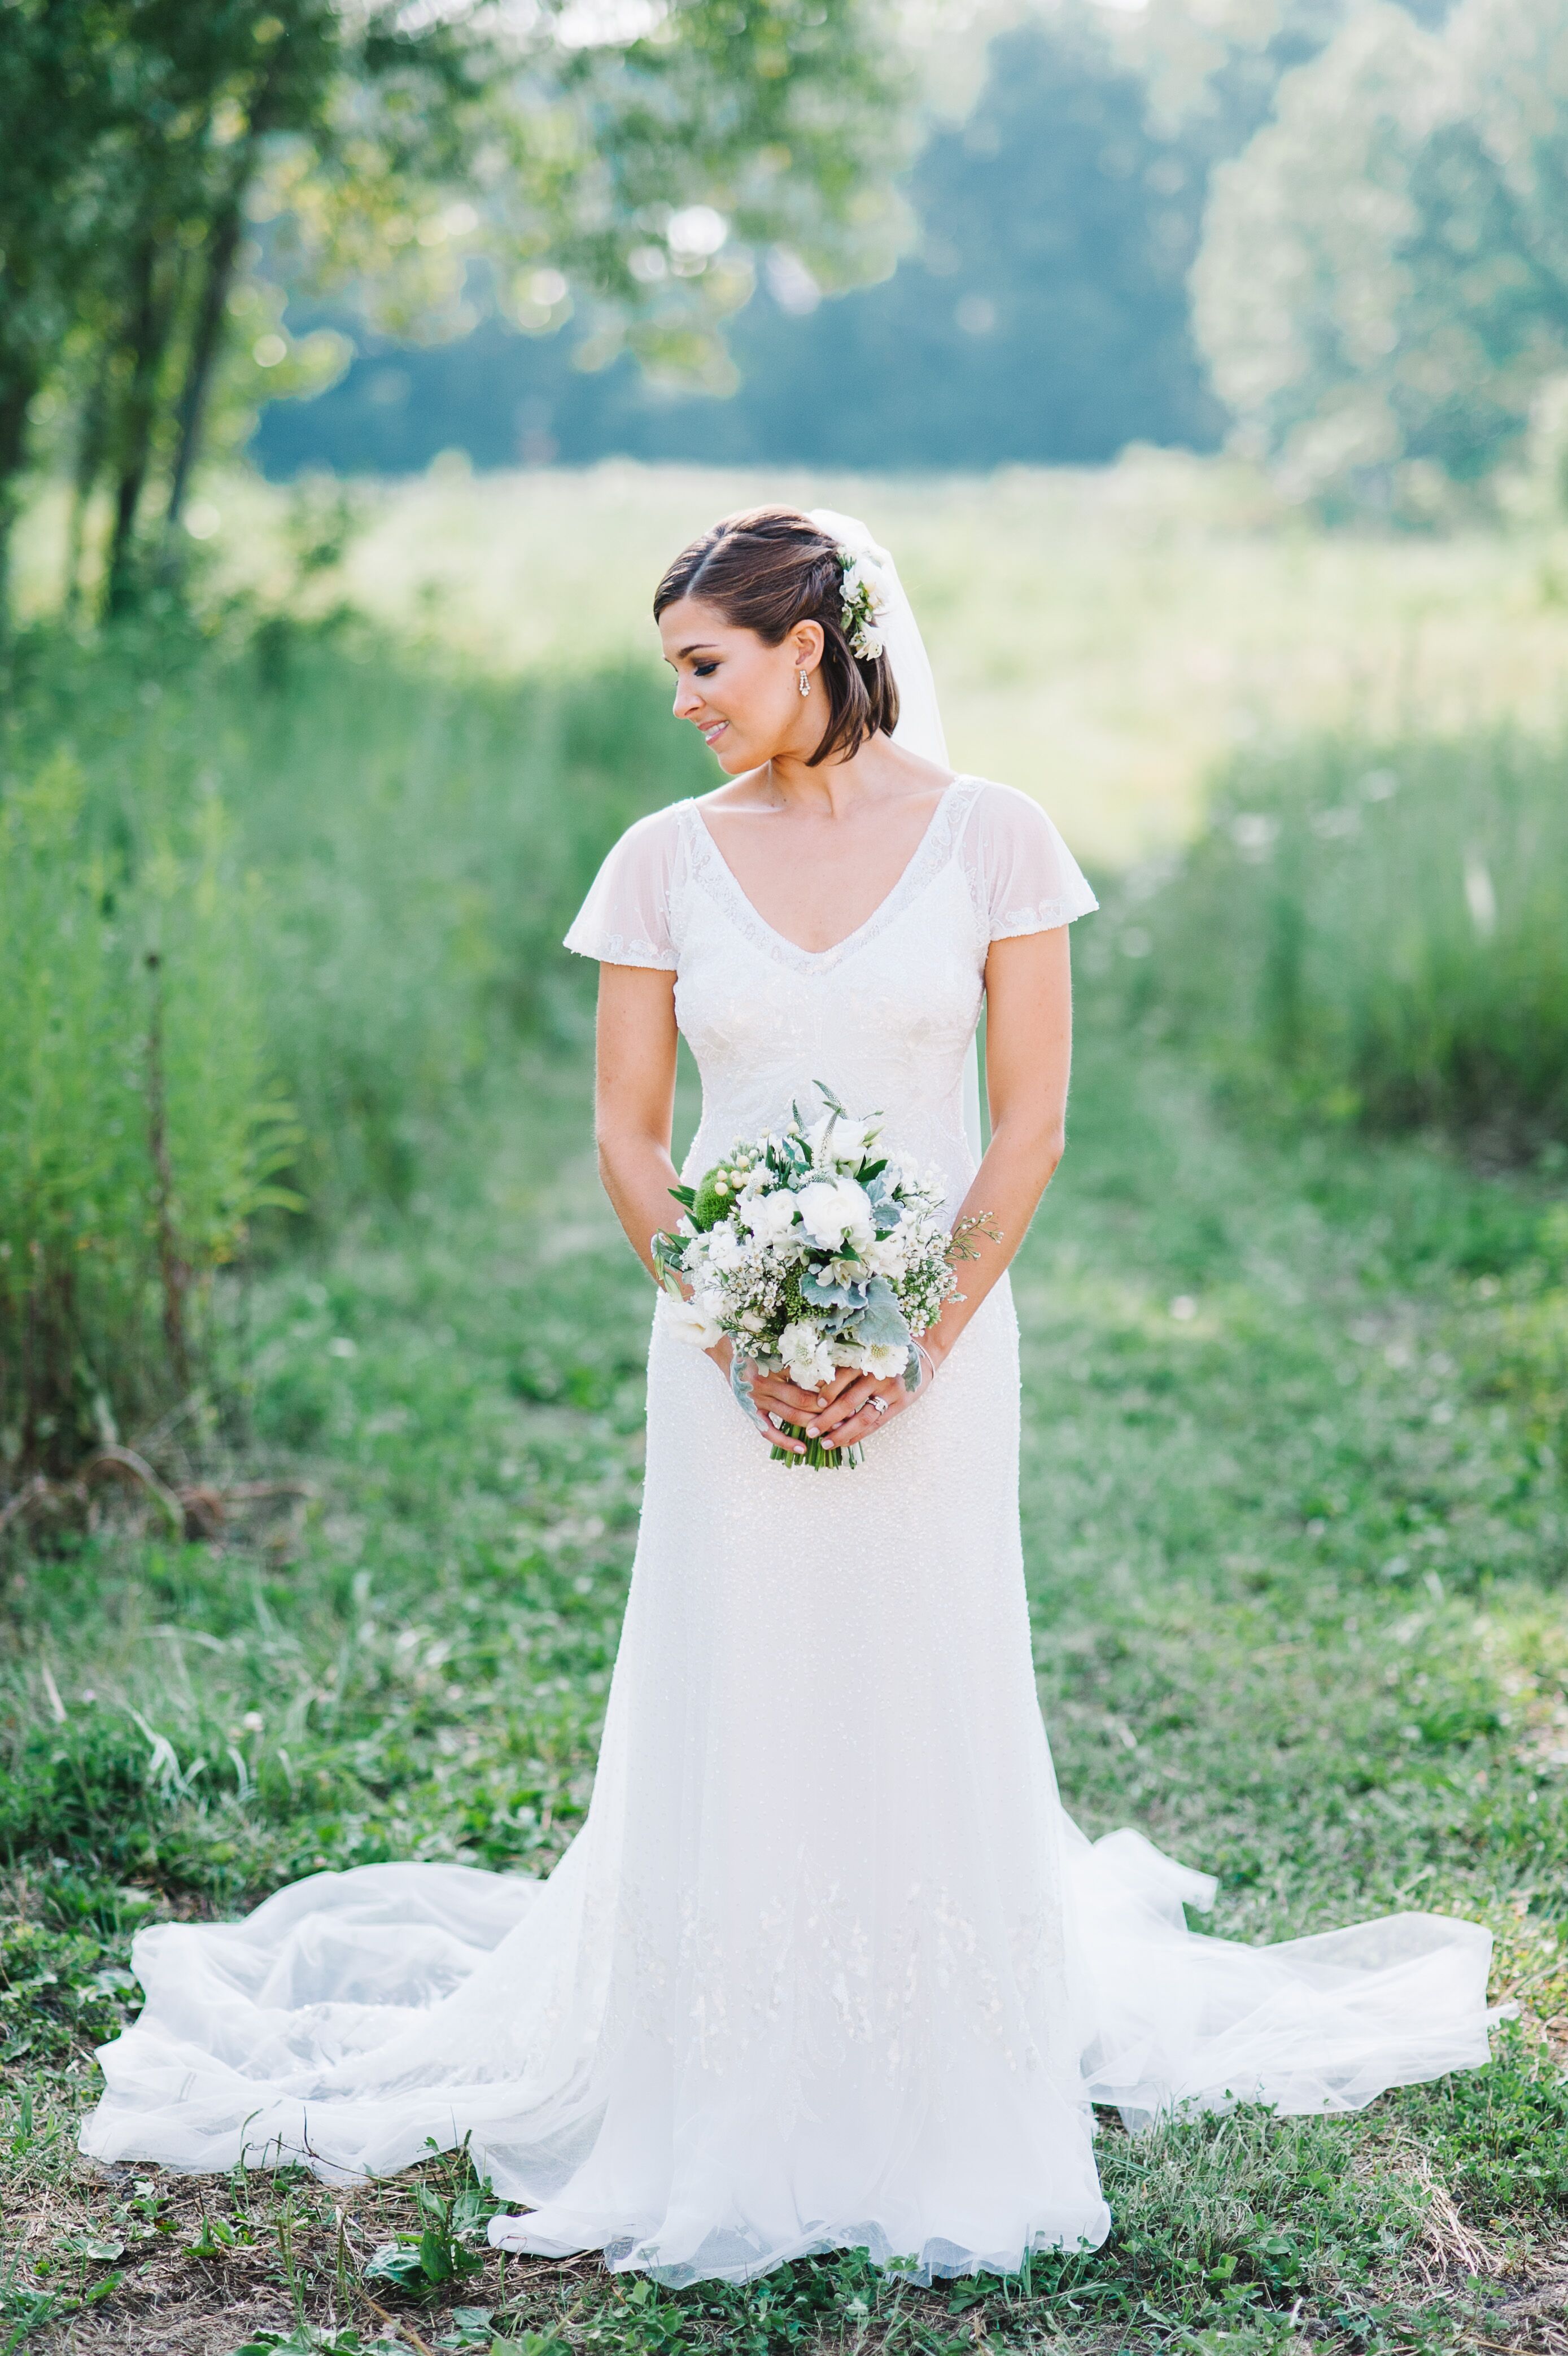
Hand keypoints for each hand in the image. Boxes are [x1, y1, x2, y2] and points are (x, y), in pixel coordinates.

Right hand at [706, 1338, 845, 1456]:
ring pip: (790, 1416)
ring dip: (813, 1424)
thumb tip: (831, 1360)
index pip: (807, 1377)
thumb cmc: (757, 1346)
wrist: (726, 1352)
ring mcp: (757, 1400)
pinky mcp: (751, 1412)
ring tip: (834, 1430)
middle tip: (847, 1414)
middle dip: (826, 1409)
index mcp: (774, 1363)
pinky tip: (802, 1449)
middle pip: (801, 1399)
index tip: (848, 1390)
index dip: (828, 1385)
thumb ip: (800, 1353)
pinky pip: (769, 1432)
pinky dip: (785, 1441)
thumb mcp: (777, 1344)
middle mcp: (765, 1382)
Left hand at [794, 1366, 916, 1450]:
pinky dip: (859, 1435)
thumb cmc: (883, 1355)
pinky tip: (845, 1442)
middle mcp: (878, 1375)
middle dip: (827, 1419)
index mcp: (865, 1359)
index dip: (827, 1392)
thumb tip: (813, 1386)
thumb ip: (844, 1368)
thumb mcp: (865, 1354)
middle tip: (811, 1431)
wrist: (921, 1357)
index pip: (842, 1377)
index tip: (815, 1405)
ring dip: (842, 1433)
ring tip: (825, 1444)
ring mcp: (891, 1391)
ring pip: (863, 1417)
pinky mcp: (900, 1403)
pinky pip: (876, 1424)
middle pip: (849, 1401)